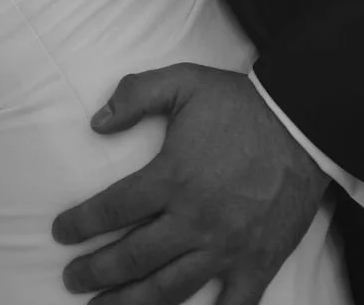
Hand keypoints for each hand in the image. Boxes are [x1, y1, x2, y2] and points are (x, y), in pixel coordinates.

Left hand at [52, 65, 327, 303]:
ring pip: (169, 289)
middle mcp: (193, 220)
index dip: (81, 224)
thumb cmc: (240, 105)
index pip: (113, 208)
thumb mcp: (183, 81)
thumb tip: (96, 122)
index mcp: (172, 177)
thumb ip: (136, 95)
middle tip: (71, 280)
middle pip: (133, 258)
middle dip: (95, 273)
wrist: (302, 126)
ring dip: (131, 303)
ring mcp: (226, 248)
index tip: (61, 233)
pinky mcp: (256, 263)